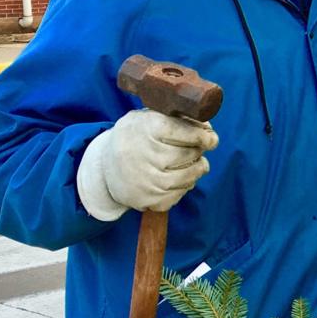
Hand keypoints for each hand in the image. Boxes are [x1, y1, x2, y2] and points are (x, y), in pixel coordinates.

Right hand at [77, 109, 218, 220]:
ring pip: (188, 177)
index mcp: (145, 128)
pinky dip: (185, 187)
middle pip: (188, 154)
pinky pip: (178, 195)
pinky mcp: (147, 199)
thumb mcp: (150, 117)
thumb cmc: (137, 136)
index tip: (211, 139)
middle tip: (197, 149)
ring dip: (197, 170)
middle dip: (198, 151)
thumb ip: (179, 118)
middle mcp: (143, 154)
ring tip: (196, 164)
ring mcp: (145, 179)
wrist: (105, 165)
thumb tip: (208, 129)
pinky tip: (180, 178)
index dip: (202, 135)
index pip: (182, 130)